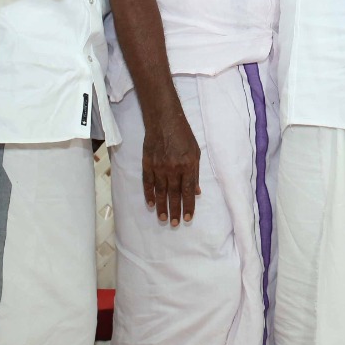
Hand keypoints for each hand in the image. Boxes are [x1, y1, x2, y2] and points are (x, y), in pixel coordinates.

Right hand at [141, 100, 201, 225]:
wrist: (164, 120)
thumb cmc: (183, 135)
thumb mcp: (195, 152)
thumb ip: (195, 172)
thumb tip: (196, 191)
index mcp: (188, 165)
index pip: (188, 191)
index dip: (188, 206)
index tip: (188, 218)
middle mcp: (173, 168)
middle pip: (174, 194)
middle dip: (175, 210)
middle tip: (175, 224)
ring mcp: (159, 166)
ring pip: (160, 191)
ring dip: (162, 206)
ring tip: (163, 218)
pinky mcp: (148, 163)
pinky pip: (148, 183)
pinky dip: (149, 194)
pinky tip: (150, 204)